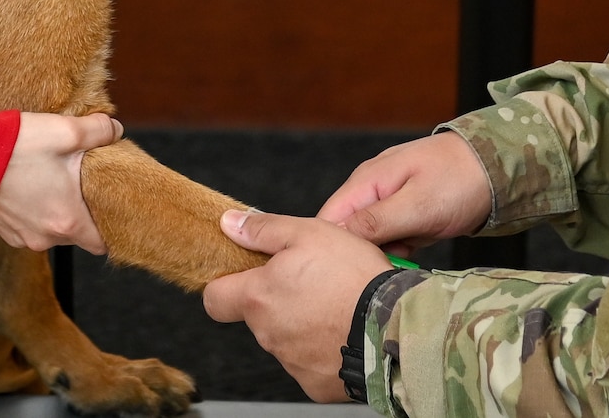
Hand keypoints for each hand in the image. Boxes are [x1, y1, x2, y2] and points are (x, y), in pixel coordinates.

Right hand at [0, 111, 123, 253]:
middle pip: (76, 233)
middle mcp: (45, 237)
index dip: (110, 226)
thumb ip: (99, 131)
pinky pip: (29, 226)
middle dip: (81, 211)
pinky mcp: (3, 230)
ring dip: (55, 210)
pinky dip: (33, 211)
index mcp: (68, 220)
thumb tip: (116, 131)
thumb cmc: (14, 147)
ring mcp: (22, 236)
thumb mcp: (65, 131)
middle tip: (81, 182)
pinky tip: (28, 185)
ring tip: (52, 180)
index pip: (102, 243)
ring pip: (51, 229)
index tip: (111, 207)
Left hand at [203, 211, 390, 401]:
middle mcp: (268, 334)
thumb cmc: (353, 277)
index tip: (241, 277)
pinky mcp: (315, 384)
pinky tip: (343, 329)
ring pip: (285, 338)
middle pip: (258, 316)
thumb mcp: (308, 232)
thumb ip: (263, 228)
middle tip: (310, 282)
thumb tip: (229, 224)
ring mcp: (291, 362)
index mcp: (259, 297)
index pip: (214, 299)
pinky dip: (322, 348)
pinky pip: (310, 362)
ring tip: (334, 304)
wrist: (393, 324)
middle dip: (277, 300)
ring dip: (301, 322)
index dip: (224, 286)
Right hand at [316, 132, 490, 256]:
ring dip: (381, 255)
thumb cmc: (460, 180)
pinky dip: (398, 252)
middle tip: (380, 270)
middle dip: (358, 255)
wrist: (499, 168)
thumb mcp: (418, 205)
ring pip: (368, 239)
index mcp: (366, 182)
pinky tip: (413, 257)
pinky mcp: (405, 215)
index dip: (329, 248)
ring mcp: (388, 202)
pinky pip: (389, 239)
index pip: (328, 219)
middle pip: (346, 232)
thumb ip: (376, 221)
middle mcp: (371, 190)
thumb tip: (337, 239)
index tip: (345, 273)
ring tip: (402, 262)